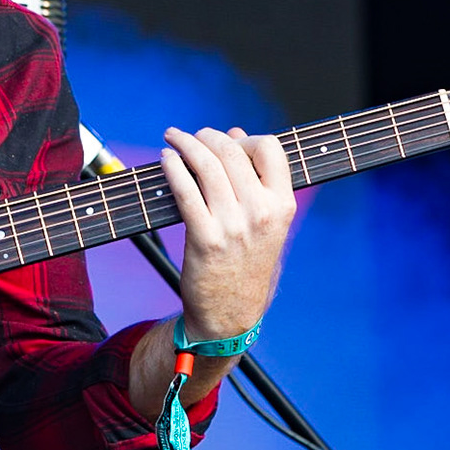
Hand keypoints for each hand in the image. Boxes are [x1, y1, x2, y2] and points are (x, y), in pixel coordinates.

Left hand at [158, 127, 296, 339]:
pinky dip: (173, 169)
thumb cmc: (248, 265)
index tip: (227, 140)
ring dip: (186, 145)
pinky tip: (166, 160)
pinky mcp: (205, 239)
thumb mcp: (266, 224)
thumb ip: (255, 181)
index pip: (270, 149)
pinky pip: (186, 191)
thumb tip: (235, 135)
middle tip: (190, 135)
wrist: (232, 314)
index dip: (245, 138)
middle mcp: (262, 213)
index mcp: (282, 206)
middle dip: (206, 136)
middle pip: (232, 152)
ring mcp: (233, 226)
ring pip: (206, 166)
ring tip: (173, 138)